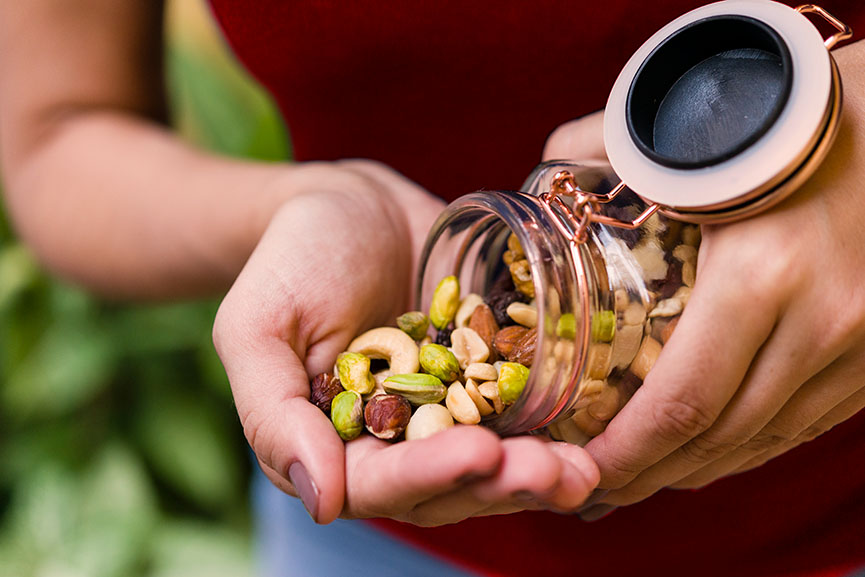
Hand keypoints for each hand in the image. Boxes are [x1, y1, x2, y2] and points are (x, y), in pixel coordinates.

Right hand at [213, 160, 598, 524]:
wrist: (348, 206)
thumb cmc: (290, 261)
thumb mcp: (256, 327)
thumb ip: (272, 416)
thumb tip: (321, 501)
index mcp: (336, 445)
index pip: (381, 484)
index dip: (430, 476)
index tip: (479, 453)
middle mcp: (397, 441)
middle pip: (451, 486)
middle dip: (503, 483)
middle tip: (556, 472)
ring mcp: (449, 411)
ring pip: (497, 460)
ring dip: (541, 471)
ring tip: (585, 467)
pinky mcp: (487, 376)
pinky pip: (524, 409)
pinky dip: (560, 424)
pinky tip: (597, 428)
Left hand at [544, 41, 864, 512]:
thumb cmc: (791, 113)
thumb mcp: (697, 135)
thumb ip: (608, 145)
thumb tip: (547, 166)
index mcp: (761, 275)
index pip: (682, 402)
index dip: (628, 454)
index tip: (584, 471)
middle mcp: (823, 322)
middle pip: (723, 436)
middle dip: (655, 473)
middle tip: (601, 487)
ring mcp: (864, 341)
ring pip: (770, 439)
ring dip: (703, 467)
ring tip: (649, 477)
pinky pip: (812, 420)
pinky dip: (757, 443)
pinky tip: (718, 447)